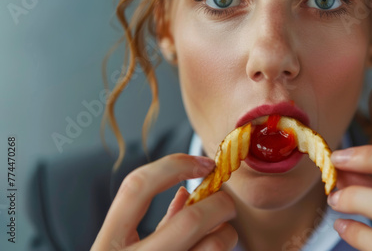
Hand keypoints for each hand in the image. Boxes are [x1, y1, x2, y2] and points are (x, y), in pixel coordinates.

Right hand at [91, 154, 237, 250]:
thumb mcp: (123, 249)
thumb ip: (153, 222)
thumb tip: (186, 193)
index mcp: (109, 245)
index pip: (137, 187)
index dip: (174, 165)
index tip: (203, 163)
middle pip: (192, 218)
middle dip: (221, 202)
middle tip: (226, 201)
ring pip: (216, 243)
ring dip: (227, 232)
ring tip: (220, 234)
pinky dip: (220, 249)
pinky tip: (211, 250)